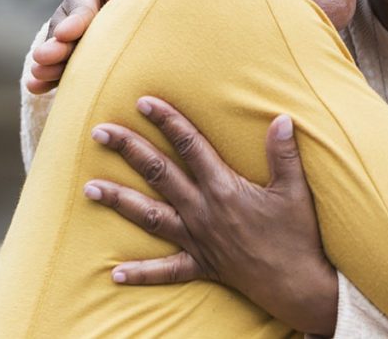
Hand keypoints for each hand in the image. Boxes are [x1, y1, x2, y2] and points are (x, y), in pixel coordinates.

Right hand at [25, 0, 126, 93]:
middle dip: (56, 48)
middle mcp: (68, 18)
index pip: (81, 11)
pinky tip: (35, 87)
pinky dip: (44, 80)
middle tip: (44, 57)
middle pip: (63, 36)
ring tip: (40, 73)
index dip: (74, 23)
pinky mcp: (63, 60)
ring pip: (56, 55)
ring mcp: (63, 41)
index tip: (65, 34)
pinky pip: (54, 69)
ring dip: (48, 66)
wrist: (111, 7)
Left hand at [84, 97, 337, 336]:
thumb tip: (281, 117)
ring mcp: (198, 240)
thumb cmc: (297, 235)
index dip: (168, 121)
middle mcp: (203, 212)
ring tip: (89, 187)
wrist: (297, 285)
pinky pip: (166, 271)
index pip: (190, 146)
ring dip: (118, 201)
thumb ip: (284, 153)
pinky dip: (141, 273)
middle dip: (129, 150)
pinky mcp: (201, 265)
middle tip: (100, 131)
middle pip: (159, 174)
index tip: (143, 101)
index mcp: (224, 188)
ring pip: (149, 217)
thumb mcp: (294, 190)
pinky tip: (115, 273)